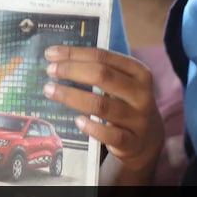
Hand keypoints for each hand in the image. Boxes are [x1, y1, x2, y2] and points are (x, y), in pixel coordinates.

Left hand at [42, 45, 162, 184]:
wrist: (147, 138)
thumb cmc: (125, 101)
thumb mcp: (120, 82)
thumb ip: (97, 69)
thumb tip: (57, 58)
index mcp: (138, 72)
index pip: (102, 56)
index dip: (74, 53)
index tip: (50, 54)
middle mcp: (141, 94)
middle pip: (103, 76)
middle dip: (72, 71)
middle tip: (50, 70)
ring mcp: (138, 119)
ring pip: (101, 105)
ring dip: (72, 96)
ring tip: (50, 90)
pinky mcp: (132, 142)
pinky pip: (110, 134)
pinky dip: (92, 127)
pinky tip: (77, 121)